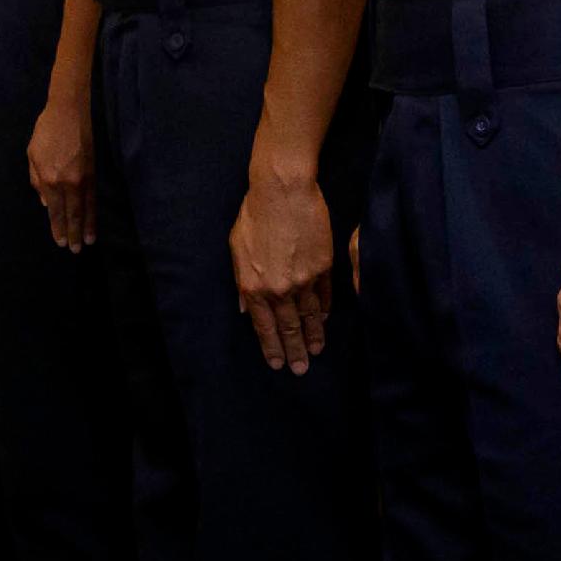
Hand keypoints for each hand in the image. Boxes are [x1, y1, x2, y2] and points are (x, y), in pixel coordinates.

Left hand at [29, 87, 93, 249]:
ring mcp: (83, 178)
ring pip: (85, 208)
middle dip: (72, 233)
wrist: (69, 112)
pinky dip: (94, 211)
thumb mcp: (32, 155)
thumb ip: (37, 181)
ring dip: (86, 227)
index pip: (55, 210)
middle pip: (71, 214)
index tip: (60, 241)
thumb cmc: (46, 132)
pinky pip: (94, 197)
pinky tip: (94, 220)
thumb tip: (46, 203)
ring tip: (88, 242)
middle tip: (75, 250)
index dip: (58, 227)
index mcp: (49, 179)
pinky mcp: (94, 171)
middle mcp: (67, 183)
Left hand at [231, 162, 333, 372]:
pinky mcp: (324, 267)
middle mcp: (279, 289)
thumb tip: (245, 309)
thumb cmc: (255, 214)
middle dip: (294, 351)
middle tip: (301, 370)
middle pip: (289, 328)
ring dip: (313, 336)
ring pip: (310, 316)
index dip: (271, 347)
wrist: (283, 190)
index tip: (277, 364)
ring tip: (317, 351)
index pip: (264, 327)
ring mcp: (304, 280)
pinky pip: (324, 295)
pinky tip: (324, 320)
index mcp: (254, 287)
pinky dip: (324, 310)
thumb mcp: (236, 248)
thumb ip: (242, 282)